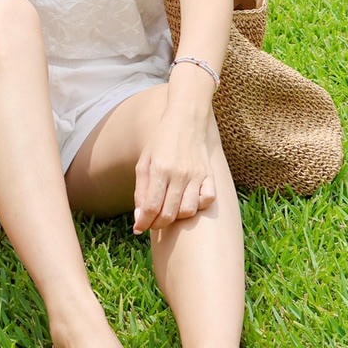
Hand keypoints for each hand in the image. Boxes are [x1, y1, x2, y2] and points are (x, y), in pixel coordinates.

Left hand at [133, 110, 216, 232]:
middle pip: (169, 213)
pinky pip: (207, 200)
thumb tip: (139, 217)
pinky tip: (188, 201)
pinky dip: (198, 206)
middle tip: (152, 222)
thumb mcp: (144, 161)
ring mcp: (197, 174)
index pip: (151, 207)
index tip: (138, 228)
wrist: (185, 119)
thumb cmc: (161, 142)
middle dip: (157, 224)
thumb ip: (141, 190)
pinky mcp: (209, 174)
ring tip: (168, 211)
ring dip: (176, 217)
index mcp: (160, 168)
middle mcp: (179, 173)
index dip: (143, 222)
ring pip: (188, 211)